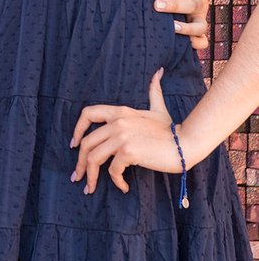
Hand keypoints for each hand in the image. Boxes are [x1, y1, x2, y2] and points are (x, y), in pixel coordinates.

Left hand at [69, 70, 181, 194]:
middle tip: (78, 177)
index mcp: (120, 112)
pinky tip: (123, 187)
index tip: (74, 145)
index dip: (77, 129)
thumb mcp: (159, 109)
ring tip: (90, 188)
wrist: (187, 143)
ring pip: (93, 158)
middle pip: (86, 142)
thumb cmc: (172, 130)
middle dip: (79, 163)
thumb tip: (158, 72)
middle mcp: (117, 122)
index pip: (88, 113)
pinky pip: (113, 170)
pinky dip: (115, 181)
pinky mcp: (128, 151)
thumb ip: (154, 91)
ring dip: (89, 176)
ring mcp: (122, 136)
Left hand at [154, 0, 209, 51]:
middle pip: (192, 4)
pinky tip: (186, 44)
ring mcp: (200, 18)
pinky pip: (203, 41)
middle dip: (174, 6)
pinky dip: (197, 44)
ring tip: (172, 27)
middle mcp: (200, 1)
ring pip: (200, 25)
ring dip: (187, 28)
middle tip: (156, 5)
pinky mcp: (199, 32)